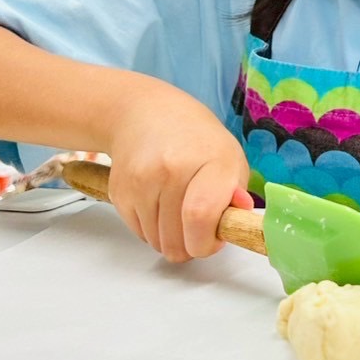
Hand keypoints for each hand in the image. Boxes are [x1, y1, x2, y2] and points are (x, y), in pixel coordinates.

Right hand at [105, 82, 252, 262]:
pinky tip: (160, 203)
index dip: (207, 242)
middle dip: (191, 245)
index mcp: (210, 160)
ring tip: (179, 209)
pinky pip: (140, 233)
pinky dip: (152, 229)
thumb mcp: (230, 158)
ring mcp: (141, 181)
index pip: (201, 216)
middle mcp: (172, 169)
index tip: (213, 240)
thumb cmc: (195, 139)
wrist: (145, 114)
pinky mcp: (120, 192)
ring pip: (157, 242)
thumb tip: (239, 221)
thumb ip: (237, 195)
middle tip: (199, 227)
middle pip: (177, 239)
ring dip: (171, 237)